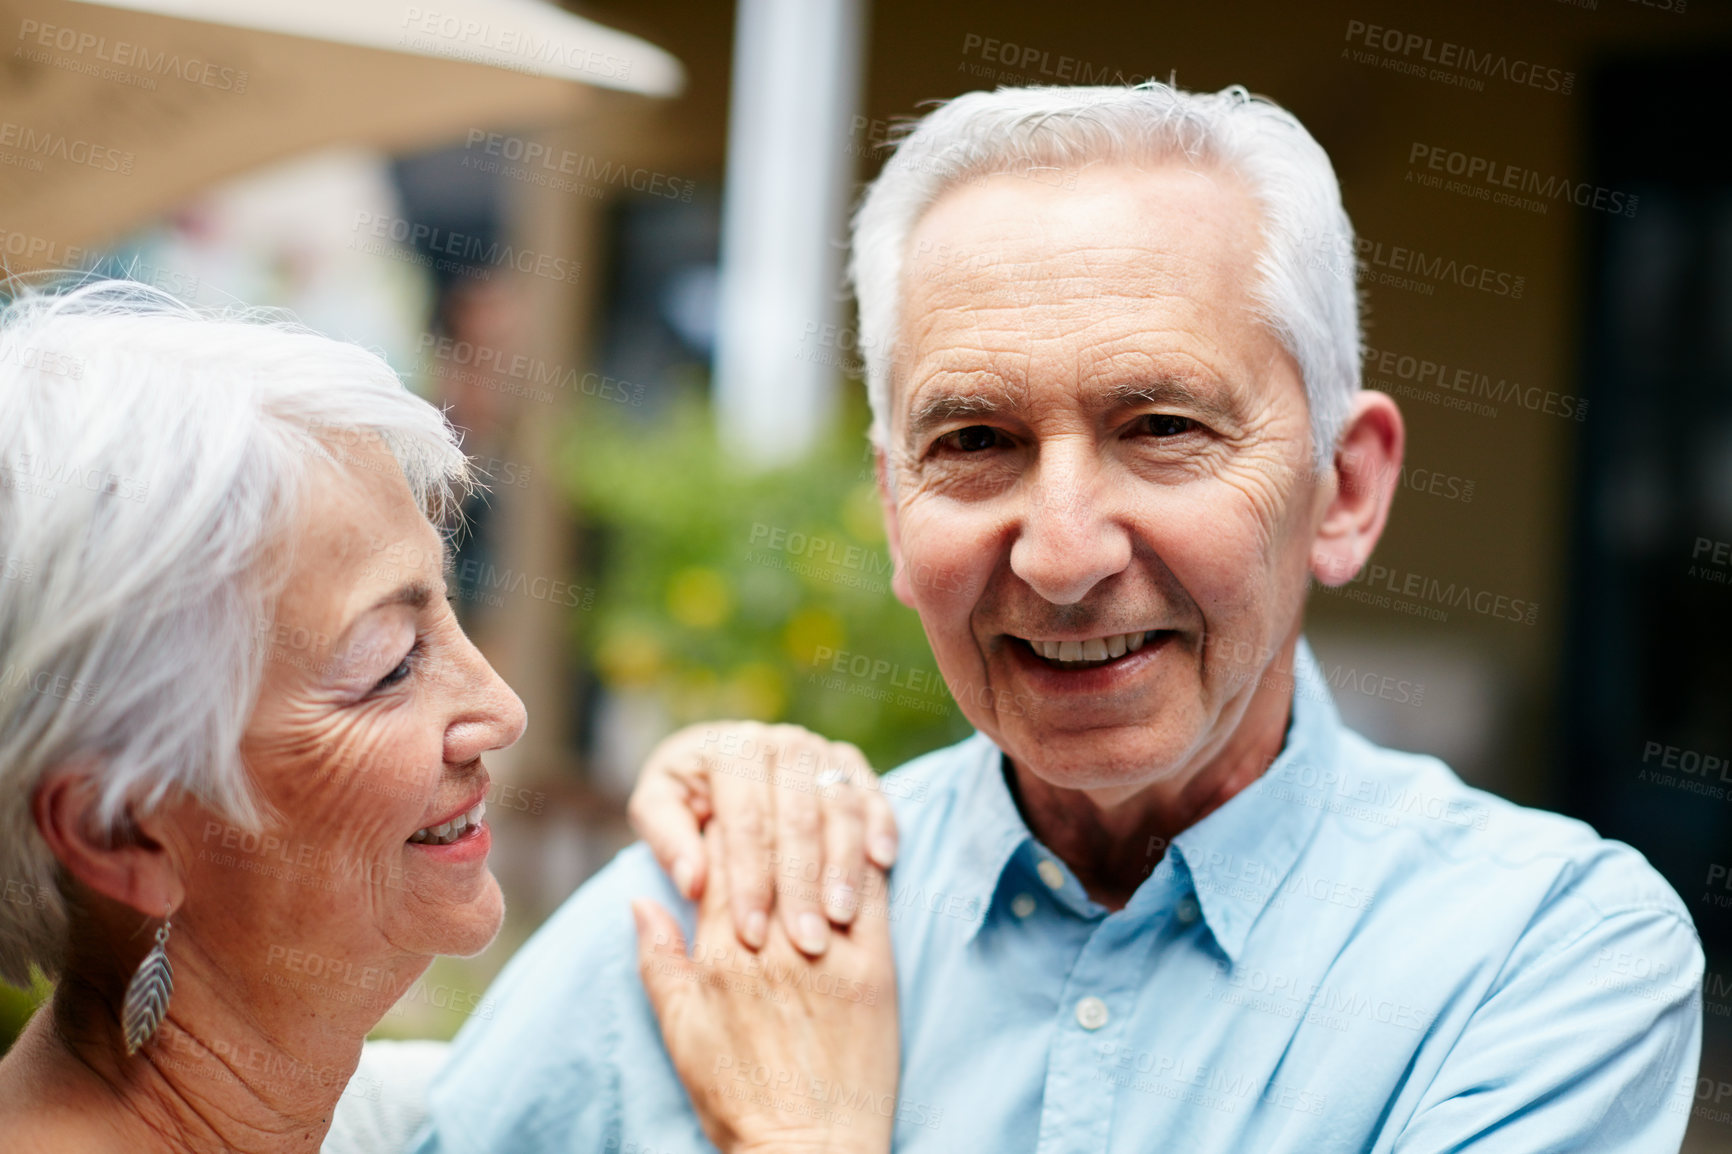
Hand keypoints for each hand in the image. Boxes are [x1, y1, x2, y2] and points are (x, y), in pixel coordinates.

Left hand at [629, 721, 897, 957]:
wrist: (721, 765)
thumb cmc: (685, 797)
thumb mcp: (658, 809)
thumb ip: (667, 842)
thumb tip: (692, 882)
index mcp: (730, 748)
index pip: (744, 822)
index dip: (747, 880)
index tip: (750, 935)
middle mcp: (780, 742)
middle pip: (797, 817)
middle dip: (800, 883)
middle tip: (804, 942)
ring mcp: (820, 749)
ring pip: (839, 807)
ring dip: (843, 864)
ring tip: (838, 917)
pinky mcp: (850, 763)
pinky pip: (873, 793)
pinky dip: (881, 825)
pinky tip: (882, 863)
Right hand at [634, 821, 897, 1153]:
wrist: (810, 1152)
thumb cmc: (740, 1100)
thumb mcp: (680, 1032)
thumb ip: (659, 959)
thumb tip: (641, 899)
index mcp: (719, 957)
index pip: (717, 860)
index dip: (719, 825)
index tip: (724, 806)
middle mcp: (771, 945)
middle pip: (767, 849)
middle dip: (764, 813)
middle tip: (768, 788)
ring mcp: (826, 953)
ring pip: (819, 860)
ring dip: (813, 824)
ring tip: (810, 801)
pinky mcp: (875, 968)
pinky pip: (870, 892)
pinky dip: (863, 859)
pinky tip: (858, 840)